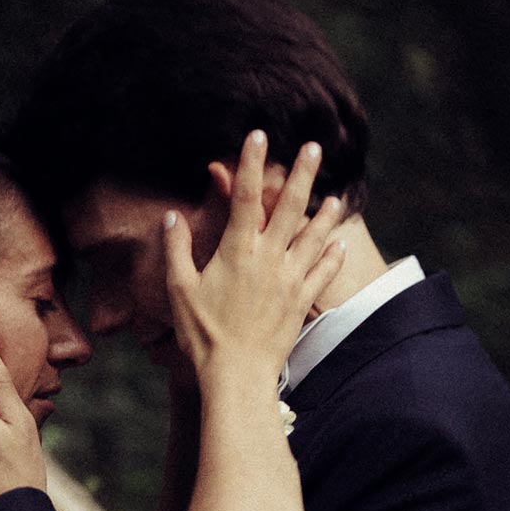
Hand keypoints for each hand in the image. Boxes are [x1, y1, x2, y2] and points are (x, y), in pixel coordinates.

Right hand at [162, 132, 347, 387]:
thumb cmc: (203, 335)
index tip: (258, 135)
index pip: (245, 197)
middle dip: (301, 174)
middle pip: (289, 207)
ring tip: (334, 195)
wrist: (236, 375)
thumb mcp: (180, 290)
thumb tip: (171, 217)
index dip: (251, 164)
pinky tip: (339, 242)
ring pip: (313, 237)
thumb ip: (177, 250)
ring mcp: (289, 280)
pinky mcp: (301, 302)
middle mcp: (268, 259)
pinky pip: (322, 273)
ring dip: (324, 213)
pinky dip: (331, 256)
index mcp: (237, 252)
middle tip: (314, 147)